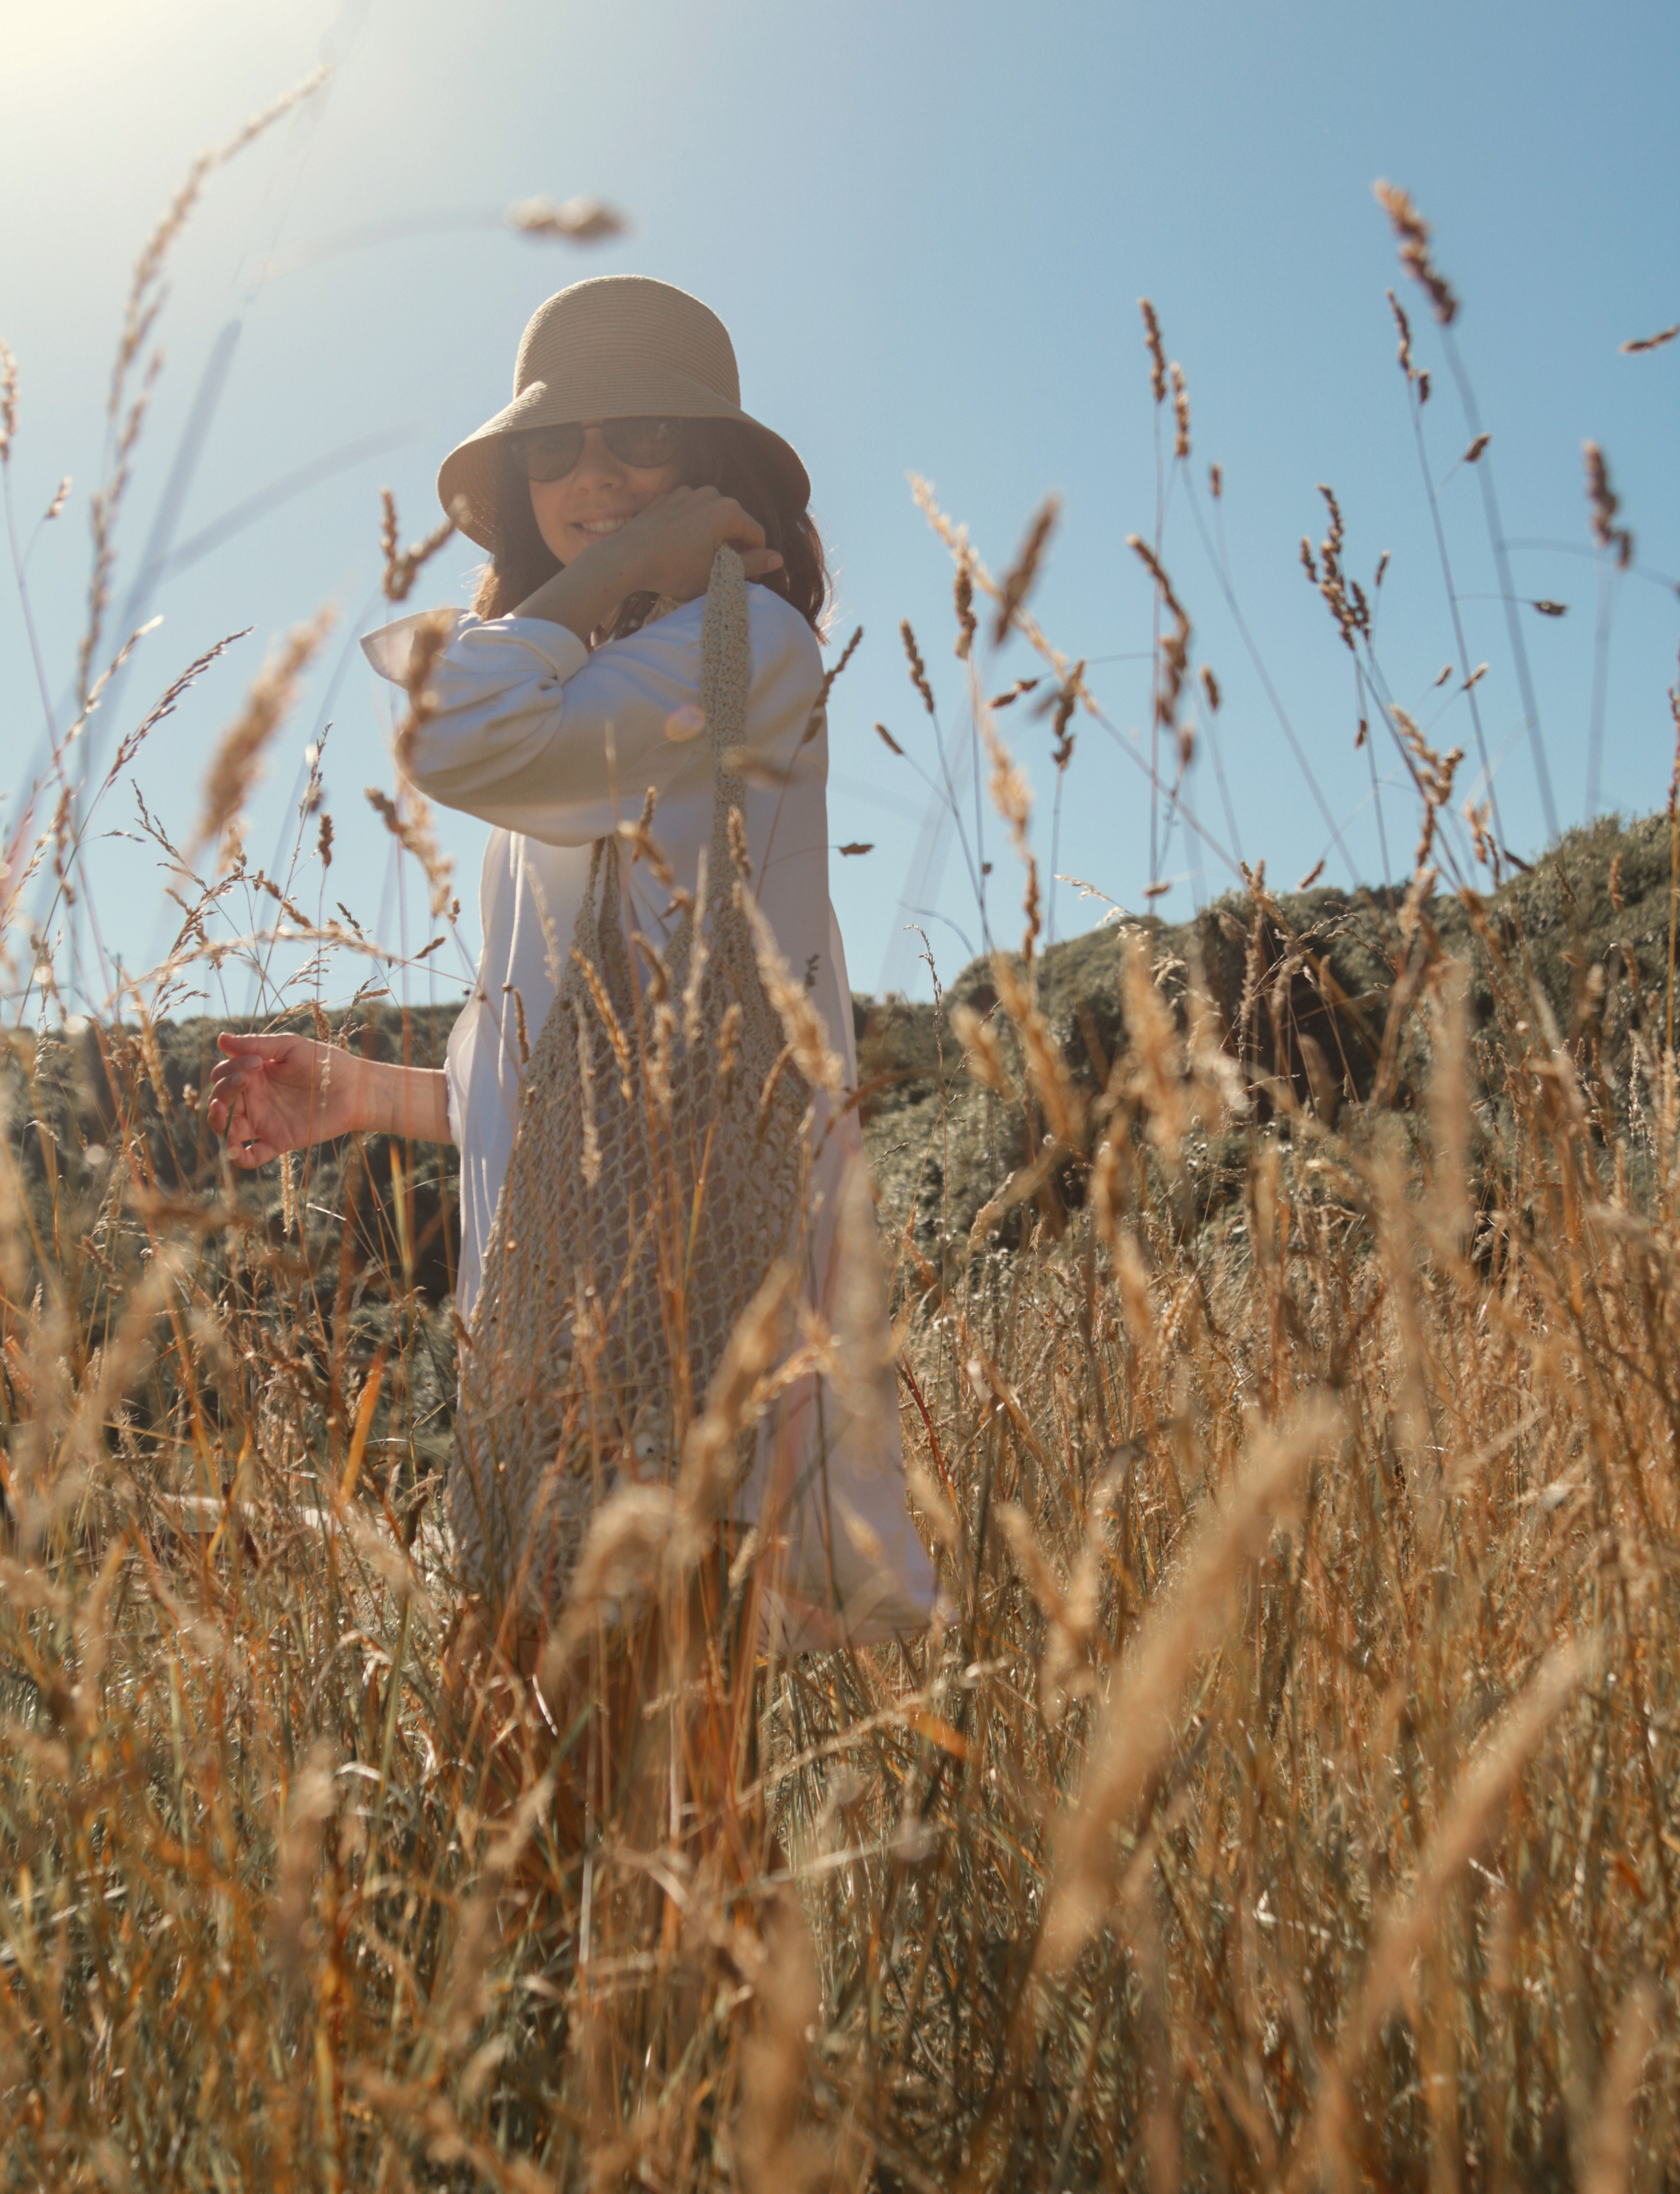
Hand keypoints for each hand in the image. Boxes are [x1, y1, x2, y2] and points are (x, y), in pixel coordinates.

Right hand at [208, 1033, 361, 1167]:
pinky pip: (251, 1157)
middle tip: (244, 1079)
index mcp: (254, 1076)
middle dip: (222, 1091)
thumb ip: (256, 1045)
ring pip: (228, 1129)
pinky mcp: (277, 1141)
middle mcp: (254, 1100)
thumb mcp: (290, 1047)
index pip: (222, 1076)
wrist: (355, 1089)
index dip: (229, 1070)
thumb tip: (220, 1039)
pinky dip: (237, 1158)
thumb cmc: (325, 1063)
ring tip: (221, 1111)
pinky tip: (234, 1150)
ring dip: (218, 1122)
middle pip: (220, 1101)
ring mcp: (264, 1122)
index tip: (256, 1062)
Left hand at [515, 486, 782, 634]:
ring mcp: (688, 492)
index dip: (754, 560)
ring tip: (696, 561)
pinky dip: (692, 529)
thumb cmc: (674, 569)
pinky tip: (678, 549)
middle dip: (733, 547)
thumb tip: (778, 559)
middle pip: (735, 524)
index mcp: (729, 511)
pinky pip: (691, 514)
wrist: (628, 558)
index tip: (742, 578)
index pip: (756, 536)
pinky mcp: (668, 497)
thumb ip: (751, 564)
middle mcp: (712, 494)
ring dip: (712, 537)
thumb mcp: (718, 573)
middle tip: (718, 573)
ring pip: (712, 518)